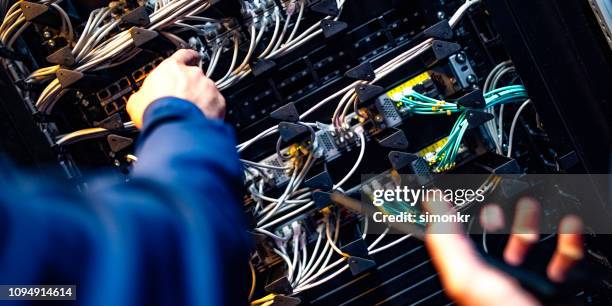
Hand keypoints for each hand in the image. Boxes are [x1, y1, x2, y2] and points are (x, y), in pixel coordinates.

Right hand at [127, 49, 225, 127]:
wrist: (175, 127)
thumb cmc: (156, 112)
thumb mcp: (137, 101)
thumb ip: (143, 93)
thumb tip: (140, 100)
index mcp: (172, 68)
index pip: (183, 54)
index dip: (187, 57)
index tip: (189, 59)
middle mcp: (194, 74)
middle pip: (195, 76)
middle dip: (191, 86)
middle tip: (181, 100)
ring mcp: (208, 87)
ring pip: (207, 91)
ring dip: (201, 99)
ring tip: (190, 114)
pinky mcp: (219, 102)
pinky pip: (216, 105)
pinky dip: (211, 111)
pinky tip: (201, 119)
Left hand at [424, 197, 583, 305]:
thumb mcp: (469, 280)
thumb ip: (447, 240)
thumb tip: (430, 203)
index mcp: (472, 277)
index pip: (458, 239)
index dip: (458, 215)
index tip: (462, 194)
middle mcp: (499, 278)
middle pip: (496, 235)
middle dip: (500, 213)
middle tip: (503, 200)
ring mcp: (530, 280)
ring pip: (531, 238)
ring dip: (534, 218)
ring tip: (535, 207)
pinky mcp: (561, 283)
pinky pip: (564, 252)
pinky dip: (568, 234)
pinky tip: (568, 227)